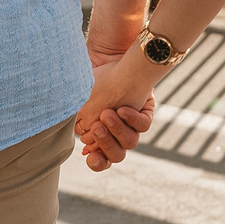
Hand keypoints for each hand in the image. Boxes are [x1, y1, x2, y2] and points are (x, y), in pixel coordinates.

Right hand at [74, 52, 157, 172]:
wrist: (111, 62)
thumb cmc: (93, 82)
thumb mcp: (80, 101)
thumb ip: (79, 123)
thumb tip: (81, 147)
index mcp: (101, 137)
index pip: (101, 160)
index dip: (96, 161)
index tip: (89, 154)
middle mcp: (118, 135)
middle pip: (116, 156)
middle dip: (105, 144)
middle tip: (98, 127)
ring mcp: (132, 126)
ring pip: (130, 142)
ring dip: (117, 130)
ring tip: (108, 113)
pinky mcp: (145, 114)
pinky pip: (143, 126)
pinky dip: (132, 119)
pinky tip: (123, 109)